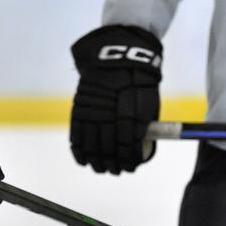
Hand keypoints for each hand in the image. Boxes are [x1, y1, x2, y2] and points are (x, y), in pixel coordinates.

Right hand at [70, 25, 162, 173]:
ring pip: (93, 141)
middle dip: (114, 162)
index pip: (129, 142)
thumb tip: (139, 152)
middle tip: (117, 170)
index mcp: (134, 108)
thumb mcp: (148, 100)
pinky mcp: (80, 105)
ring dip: (97, 159)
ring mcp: (94, 107)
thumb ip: (143, 126)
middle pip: (110, 145)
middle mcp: (112, 108)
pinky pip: (77, 132)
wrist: (115, 55)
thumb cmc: (137, 81)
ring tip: (101, 168)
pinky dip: (79, 150)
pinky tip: (84, 160)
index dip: (129, 158)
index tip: (131, 166)